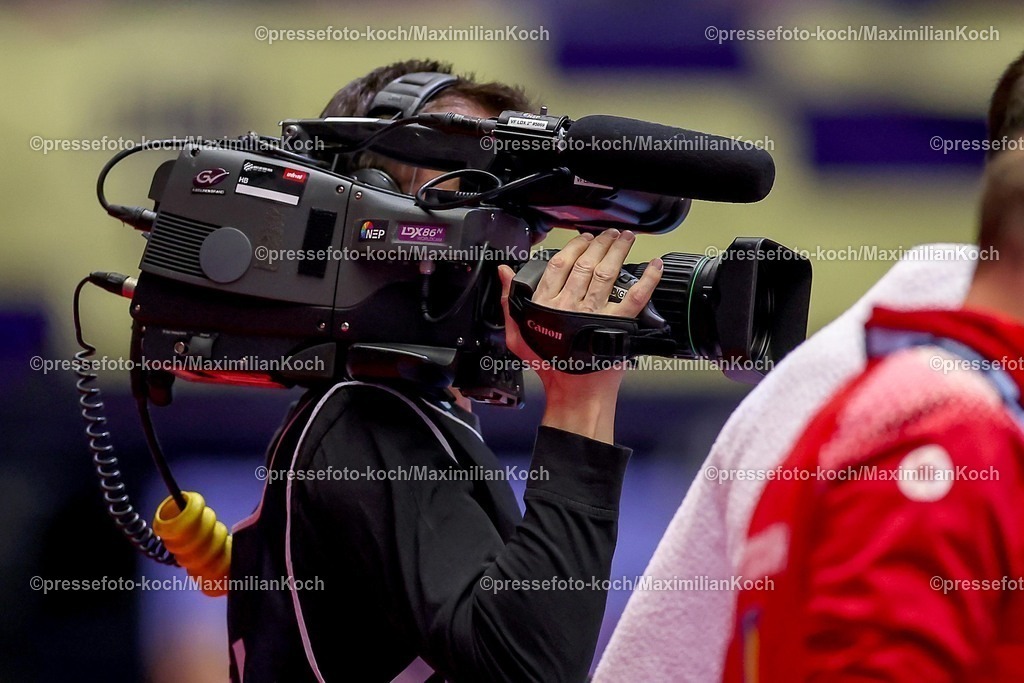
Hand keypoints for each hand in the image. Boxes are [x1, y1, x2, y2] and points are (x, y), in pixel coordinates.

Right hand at [498, 229, 662, 442]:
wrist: (573, 393)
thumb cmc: (549, 367)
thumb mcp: (517, 334)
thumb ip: (510, 300)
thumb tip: (504, 272)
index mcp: (548, 303)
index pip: (560, 264)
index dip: (574, 247)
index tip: (583, 239)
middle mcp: (571, 304)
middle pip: (587, 264)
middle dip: (600, 243)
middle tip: (609, 234)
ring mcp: (595, 313)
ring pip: (608, 273)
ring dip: (619, 251)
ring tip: (626, 239)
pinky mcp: (618, 324)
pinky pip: (635, 296)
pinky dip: (648, 279)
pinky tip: (655, 266)